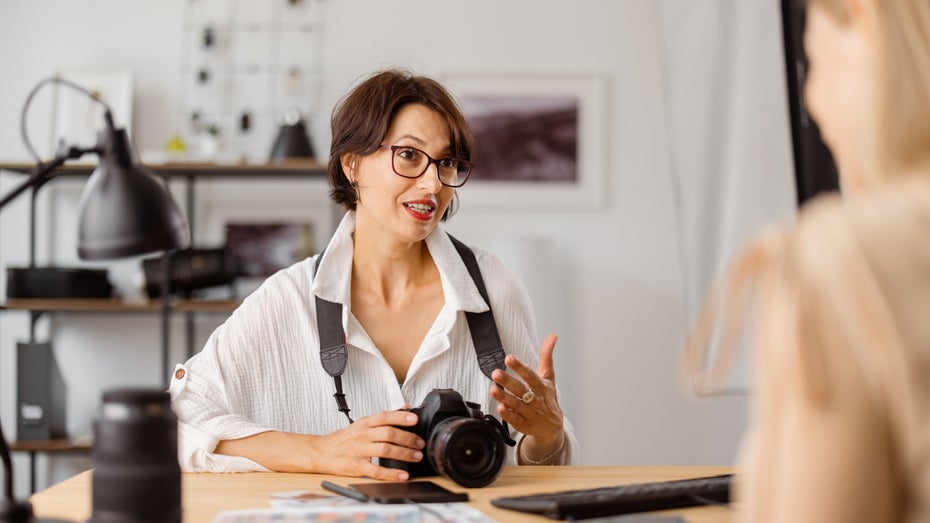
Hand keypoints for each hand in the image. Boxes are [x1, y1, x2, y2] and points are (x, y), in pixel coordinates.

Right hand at [308, 409, 424, 480]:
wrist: (321, 452)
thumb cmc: (343, 439)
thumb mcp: (361, 423)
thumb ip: (382, 418)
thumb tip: (405, 408)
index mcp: (364, 423)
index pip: (384, 416)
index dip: (400, 417)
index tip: (415, 419)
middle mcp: (362, 435)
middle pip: (388, 433)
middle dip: (407, 438)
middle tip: (420, 443)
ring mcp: (359, 450)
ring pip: (384, 450)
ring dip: (403, 454)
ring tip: (416, 456)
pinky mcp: (356, 466)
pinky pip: (376, 470)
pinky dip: (391, 473)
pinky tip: (402, 475)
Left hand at [490, 333, 564, 457]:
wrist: (552, 427)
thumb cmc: (548, 398)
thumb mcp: (548, 377)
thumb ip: (546, 357)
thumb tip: (553, 336)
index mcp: (541, 387)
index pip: (530, 375)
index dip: (520, 367)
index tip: (509, 358)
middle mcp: (536, 400)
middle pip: (521, 389)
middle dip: (508, 381)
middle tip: (495, 373)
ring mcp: (530, 413)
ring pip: (515, 404)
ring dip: (504, 397)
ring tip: (493, 389)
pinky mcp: (523, 425)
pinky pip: (514, 419)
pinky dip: (507, 414)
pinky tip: (500, 407)